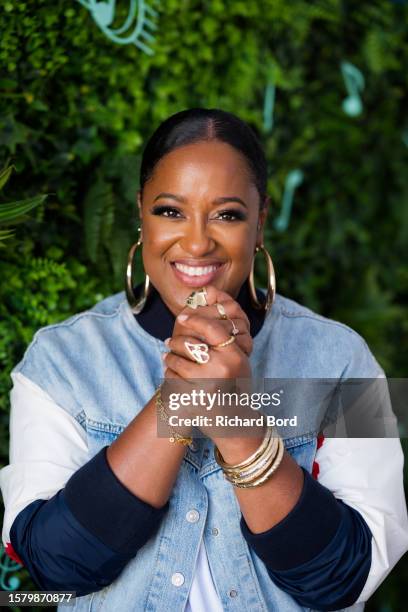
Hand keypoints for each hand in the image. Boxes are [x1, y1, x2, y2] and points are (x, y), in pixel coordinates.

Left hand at [162, 286, 254, 439]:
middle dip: (176, 341)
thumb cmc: (235, 387)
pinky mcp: (192, 398)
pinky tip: (171, 372)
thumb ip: (226, 341)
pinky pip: (172, 377)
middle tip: (169, 341)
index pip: (211, 327)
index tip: (182, 317)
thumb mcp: (239, 362)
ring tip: (168, 357)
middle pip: (190, 343)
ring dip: (170, 357)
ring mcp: (206, 384)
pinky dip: (169, 373)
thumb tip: (210, 310)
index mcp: (235, 355)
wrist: (233, 422)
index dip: (195, 319)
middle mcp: (222, 368)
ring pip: (177, 360)